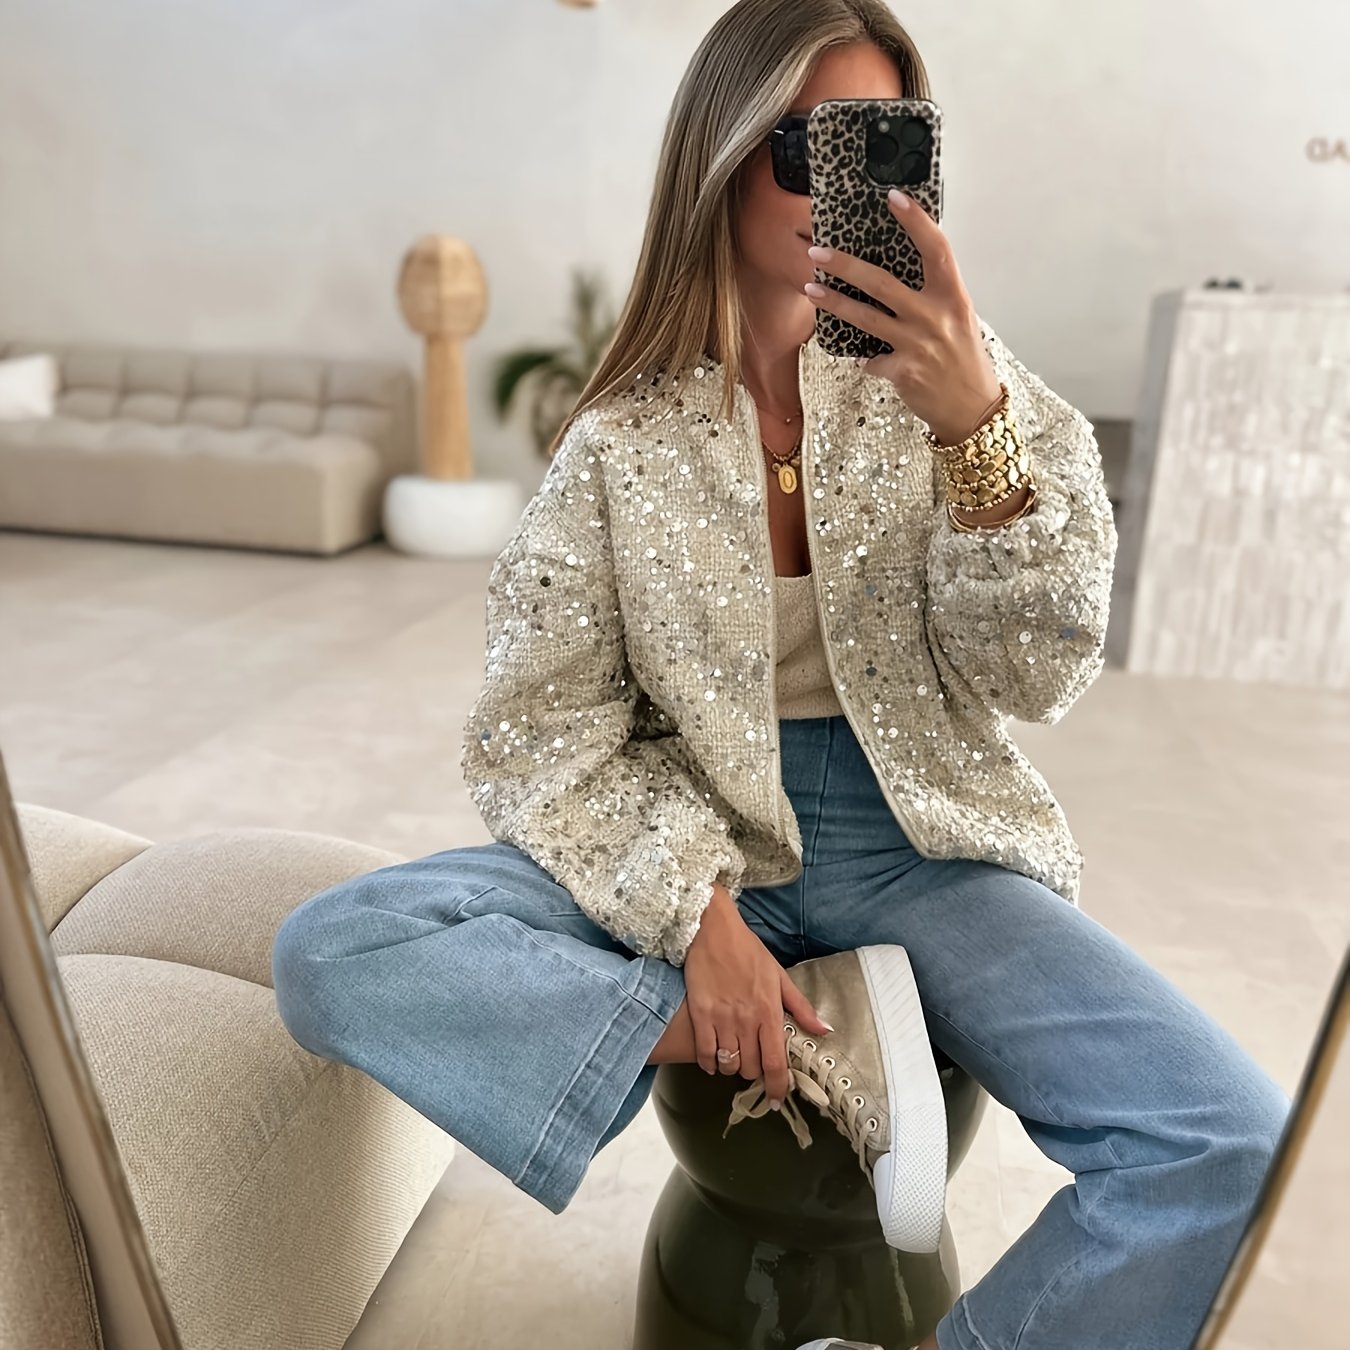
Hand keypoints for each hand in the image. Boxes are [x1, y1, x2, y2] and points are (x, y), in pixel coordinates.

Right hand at [685, 883, 833, 1105]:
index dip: (777, 1088)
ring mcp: (721, 1019)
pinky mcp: (699, 1015)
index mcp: (769, 1012)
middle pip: (750, 1067)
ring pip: (728, 1064)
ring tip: (734, 1058)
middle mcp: (746, 1020)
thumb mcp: (779, 976)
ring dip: (732, 1067)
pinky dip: (709, 1064)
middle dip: (753, 1071)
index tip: (776, 1099)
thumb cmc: (748, 950)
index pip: (775, 1063)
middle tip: (753, 1062)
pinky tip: (712, 1060)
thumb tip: (824, 1030)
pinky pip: (704, 1054)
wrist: (711, 929)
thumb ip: (800, 1007)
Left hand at [804, 188, 1002, 445]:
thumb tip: (896, 276)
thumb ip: (933, 298)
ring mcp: (918, 344)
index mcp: (954, 296)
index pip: (936, 249)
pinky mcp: (903, 370)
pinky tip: (868, 361)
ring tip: (810, 289)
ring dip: (835, 302)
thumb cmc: (964, 361)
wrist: (972, 409)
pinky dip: (867, 360)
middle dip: (846, 265)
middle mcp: (936, 316)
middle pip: (882, 282)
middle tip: (818, 252)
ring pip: (866, 318)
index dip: (916, 221)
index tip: (893, 197)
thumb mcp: (958, 320)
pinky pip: (871, 359)